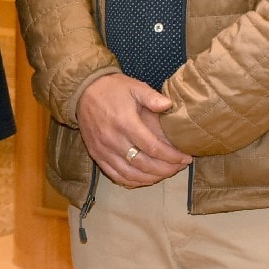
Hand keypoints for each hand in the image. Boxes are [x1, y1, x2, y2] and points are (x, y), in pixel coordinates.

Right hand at [77, 72, 192, 188]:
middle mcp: (113, 139)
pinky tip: (145, 179)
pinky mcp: (96, 155)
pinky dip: (132, 181)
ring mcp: (103, 150)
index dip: (172, 156)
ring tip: (166, 174)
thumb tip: (169, 105)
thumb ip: (152, 97)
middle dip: (166, 169)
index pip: (153, 147)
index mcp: (125, 122)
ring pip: (130, 174)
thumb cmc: (112, 89)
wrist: (83, 91)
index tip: (185, 158)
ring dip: (151, 178)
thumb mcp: (133, 86)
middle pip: (144, 164)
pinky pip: (115, 175)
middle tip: (180, 167)